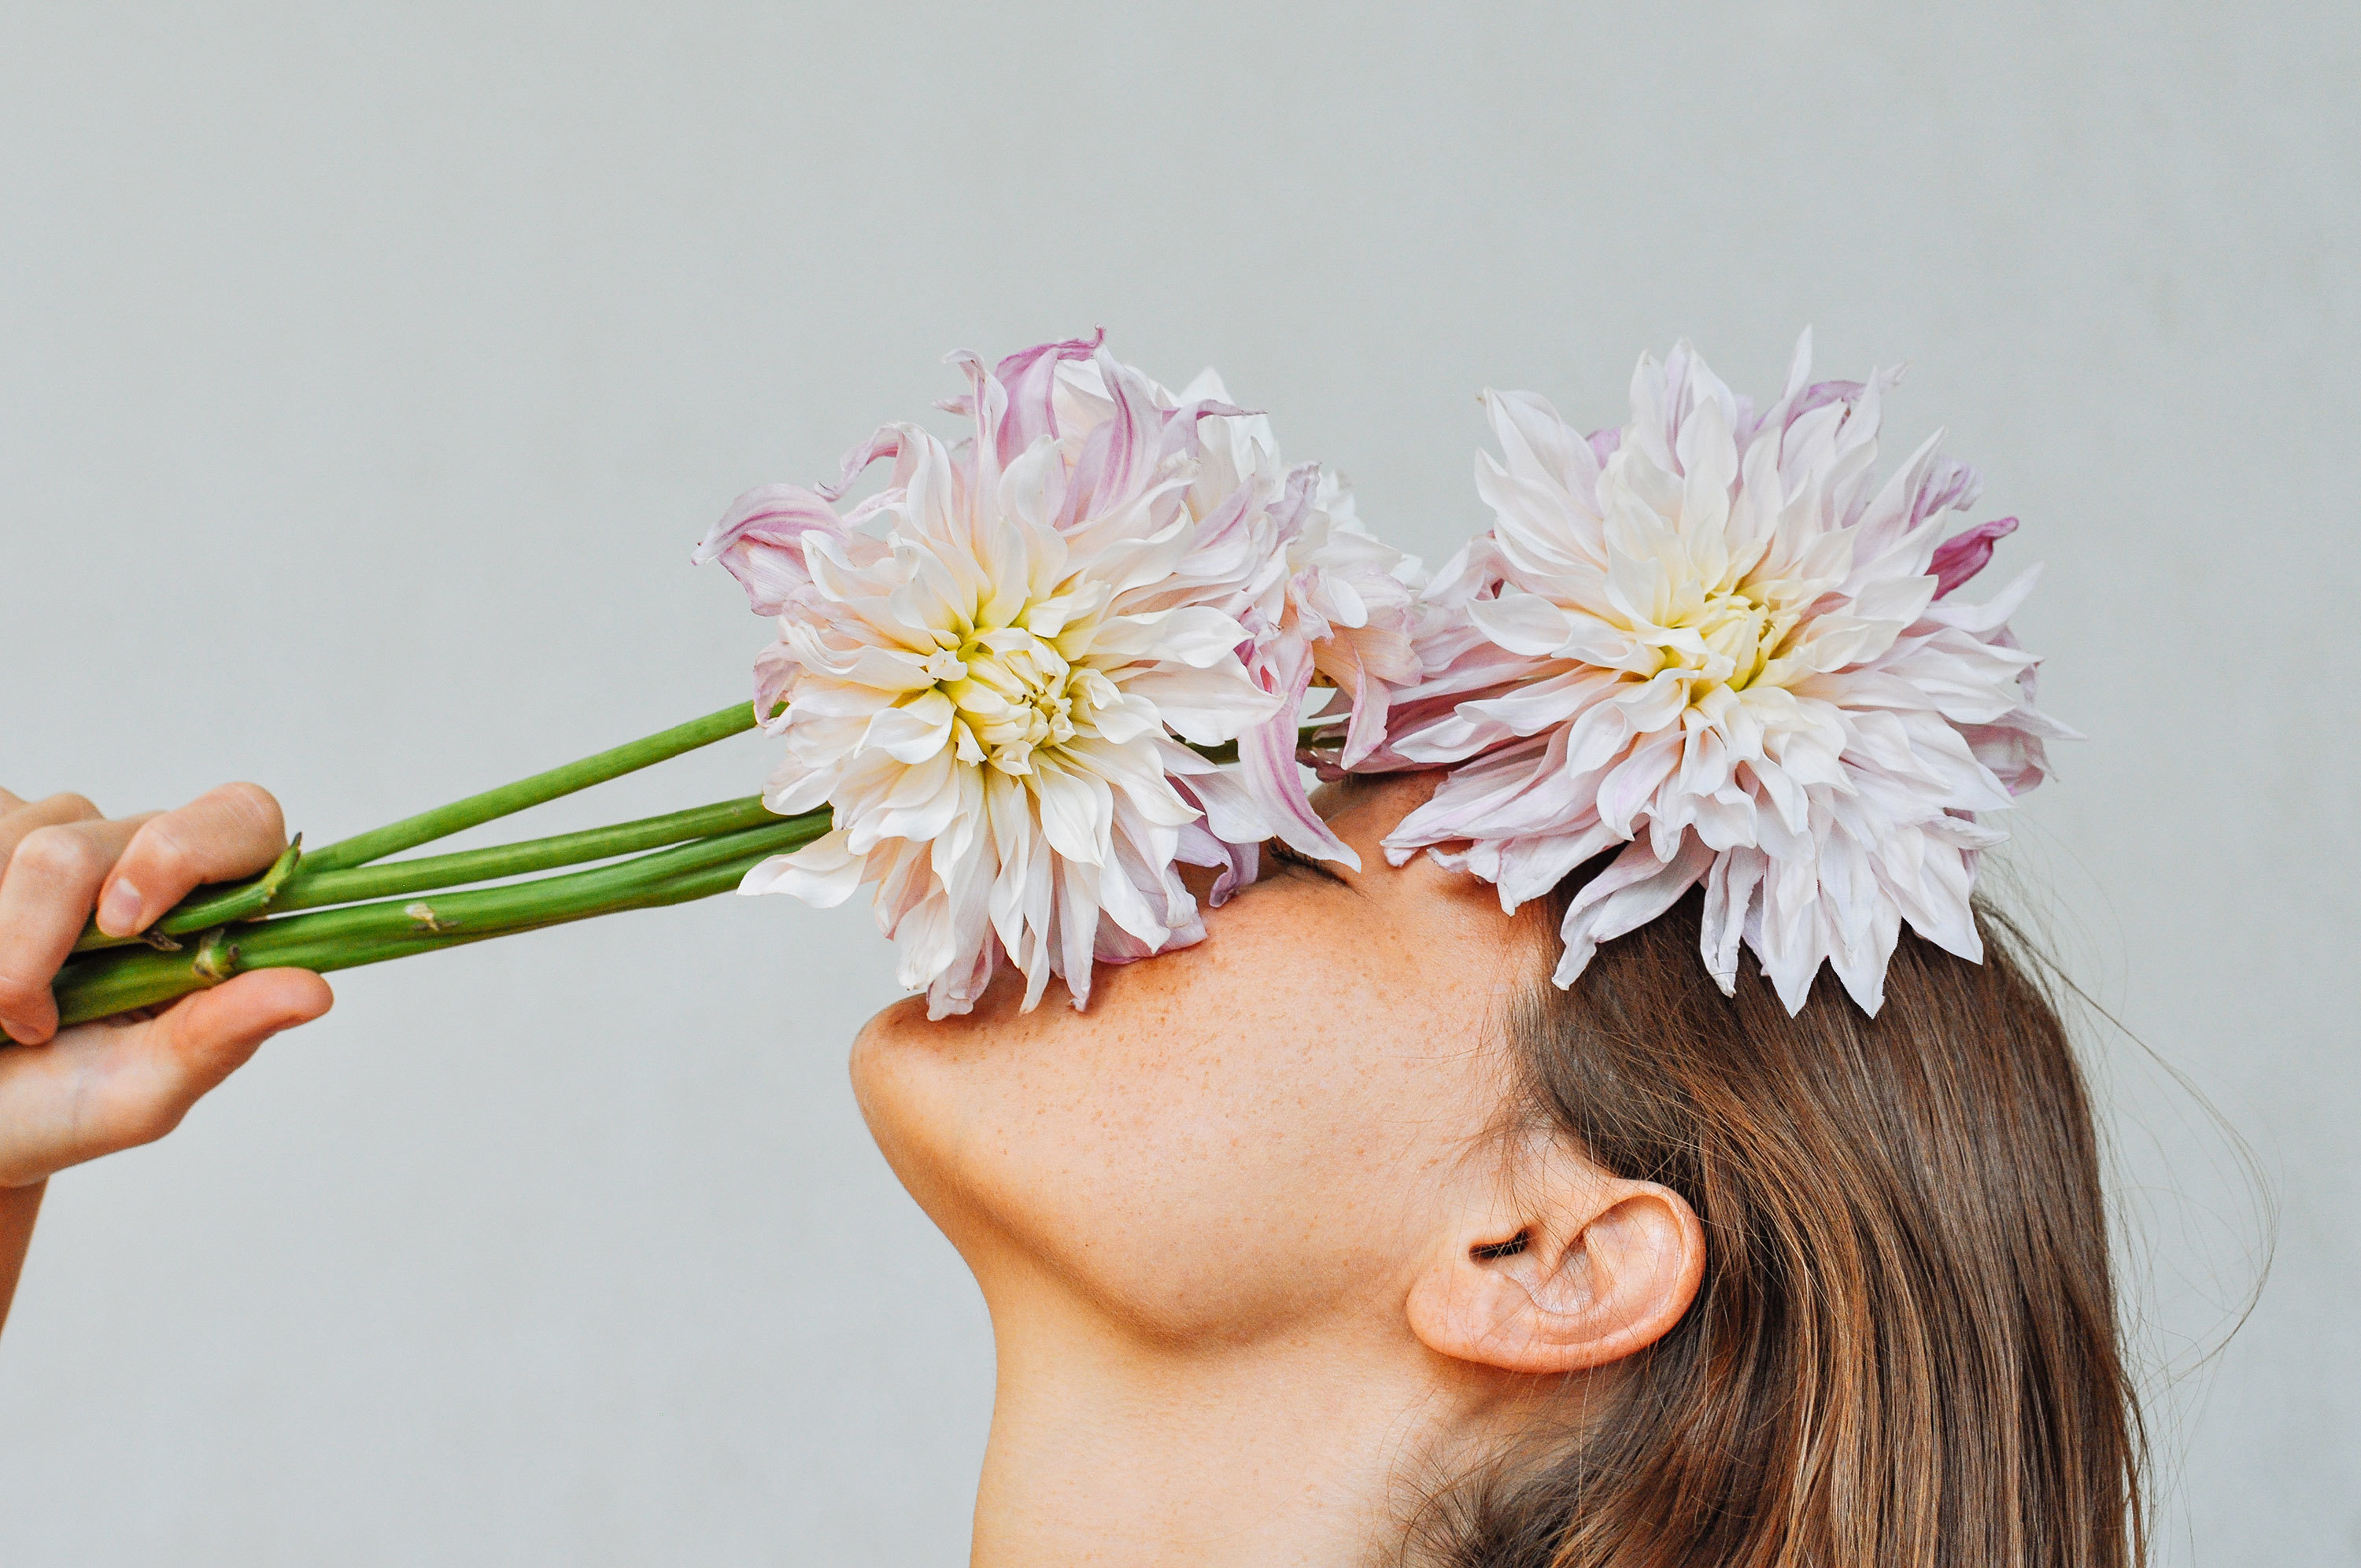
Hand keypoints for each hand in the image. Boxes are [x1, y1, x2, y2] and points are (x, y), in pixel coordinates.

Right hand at [0, 784, 332, 1189]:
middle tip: (24, 1015)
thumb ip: (222, 1037)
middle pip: (83, 843)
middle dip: (37, 930)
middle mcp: (142, 858)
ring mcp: (59, 841)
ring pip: (19, 839)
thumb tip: (316, 993)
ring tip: (2, 1010)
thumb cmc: (61, 1107)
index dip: (182, 850)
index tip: (121, 923)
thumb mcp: (141, 1092)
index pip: (240, 820)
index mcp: (210, 907)